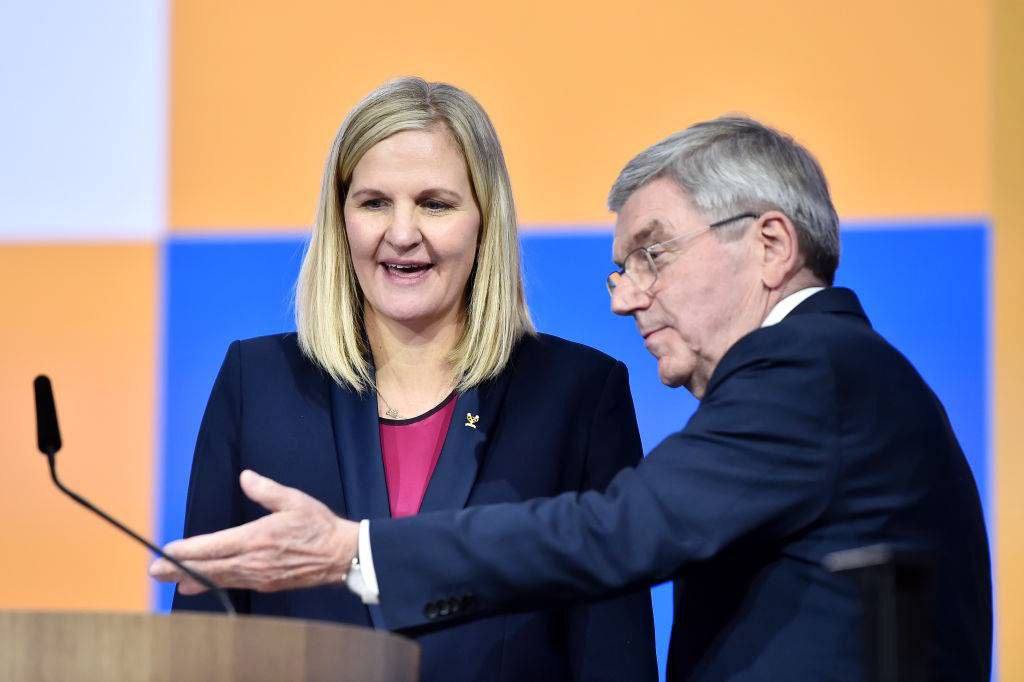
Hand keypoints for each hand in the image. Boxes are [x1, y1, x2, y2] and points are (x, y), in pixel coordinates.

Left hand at [149, 469, 359, 594]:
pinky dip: (212, 584)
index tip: (167, 552)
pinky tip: (199, 586)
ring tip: (170, 580)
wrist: (340, 555)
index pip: (214, 546)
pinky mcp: (265, 584)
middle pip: (209, 567)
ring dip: (192, 579)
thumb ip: (266, 490)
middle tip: (154, 572)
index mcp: (257, 538)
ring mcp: (258, 576)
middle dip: (179, 569)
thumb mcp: (294, 501)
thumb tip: (245, 477)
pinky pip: (232, 583)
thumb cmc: (318, 525)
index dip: (188, 550)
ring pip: (218, 578)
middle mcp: (253, 561)